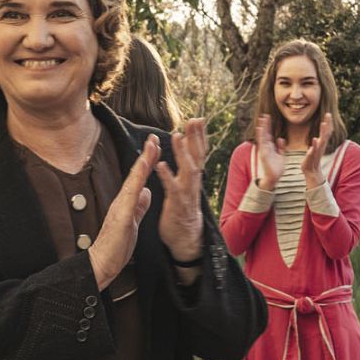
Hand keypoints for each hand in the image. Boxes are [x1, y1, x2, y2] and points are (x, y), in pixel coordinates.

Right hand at [88, 135, 156, 288]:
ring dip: (143, 162)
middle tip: (156, 136)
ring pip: (134, 180)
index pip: (139, 178)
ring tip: (152, 146)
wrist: (102, 262)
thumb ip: (139, 206)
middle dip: (147, 154)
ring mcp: (121, 207)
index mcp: (127, 202)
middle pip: (136, 173)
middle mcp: (122, 200)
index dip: (148, 161)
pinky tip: (143, 173)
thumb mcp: (132, 222)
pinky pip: (131, 197)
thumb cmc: (116, 246)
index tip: (156, 145)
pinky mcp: (121, 217)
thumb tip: (146, 192)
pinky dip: (137, 182)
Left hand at [156, 119, 207, 260]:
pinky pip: (172, 188)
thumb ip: (186, 169)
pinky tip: (160, 164)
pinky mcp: (176, 204)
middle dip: (196, 138)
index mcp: (193, 178)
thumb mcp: (187, 187)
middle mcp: (192, 183)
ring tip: (176, 136)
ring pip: (188, 170)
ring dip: (182, 153)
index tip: (198, 119)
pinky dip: (167, 176)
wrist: (187, 239)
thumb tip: (186, 151)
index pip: (198, 153)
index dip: (199, 136)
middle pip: (197, 157)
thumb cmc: (183, 211)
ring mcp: (186, 193)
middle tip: (194, 119)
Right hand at [253, 114, 285, 189]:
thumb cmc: (276, 168)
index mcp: (271, 147)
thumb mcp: (281, 155)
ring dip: (262, 128)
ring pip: (262, 137)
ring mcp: (264, 150)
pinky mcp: (263, 153)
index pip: (269, 134)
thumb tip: (281, 138)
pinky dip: (261, 136)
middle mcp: (266, 147)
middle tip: (265, 115)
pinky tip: (261, 129)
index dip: (269, 126)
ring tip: (262, 119)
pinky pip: (262, 143)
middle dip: (265, 125)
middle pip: (265, 134)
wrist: (273, 178)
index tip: (268, 118)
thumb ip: (281, 147)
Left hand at [299, 118, 331, 189]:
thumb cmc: (312, 159)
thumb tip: (318, 136)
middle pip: (327, 133)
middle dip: (328, 124)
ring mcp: (318, 151)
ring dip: (323, 132)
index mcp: (322, 143)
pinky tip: (315, 139)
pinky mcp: (313, 157)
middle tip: (328, 114)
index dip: (328, 123)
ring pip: (322, 140)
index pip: (327, 132)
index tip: (328, 114)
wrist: (311, 172)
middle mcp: (321, 146)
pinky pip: (315, 150)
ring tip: (323, 124)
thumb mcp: (316, 149)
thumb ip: (318, 142)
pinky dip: (315, 145)